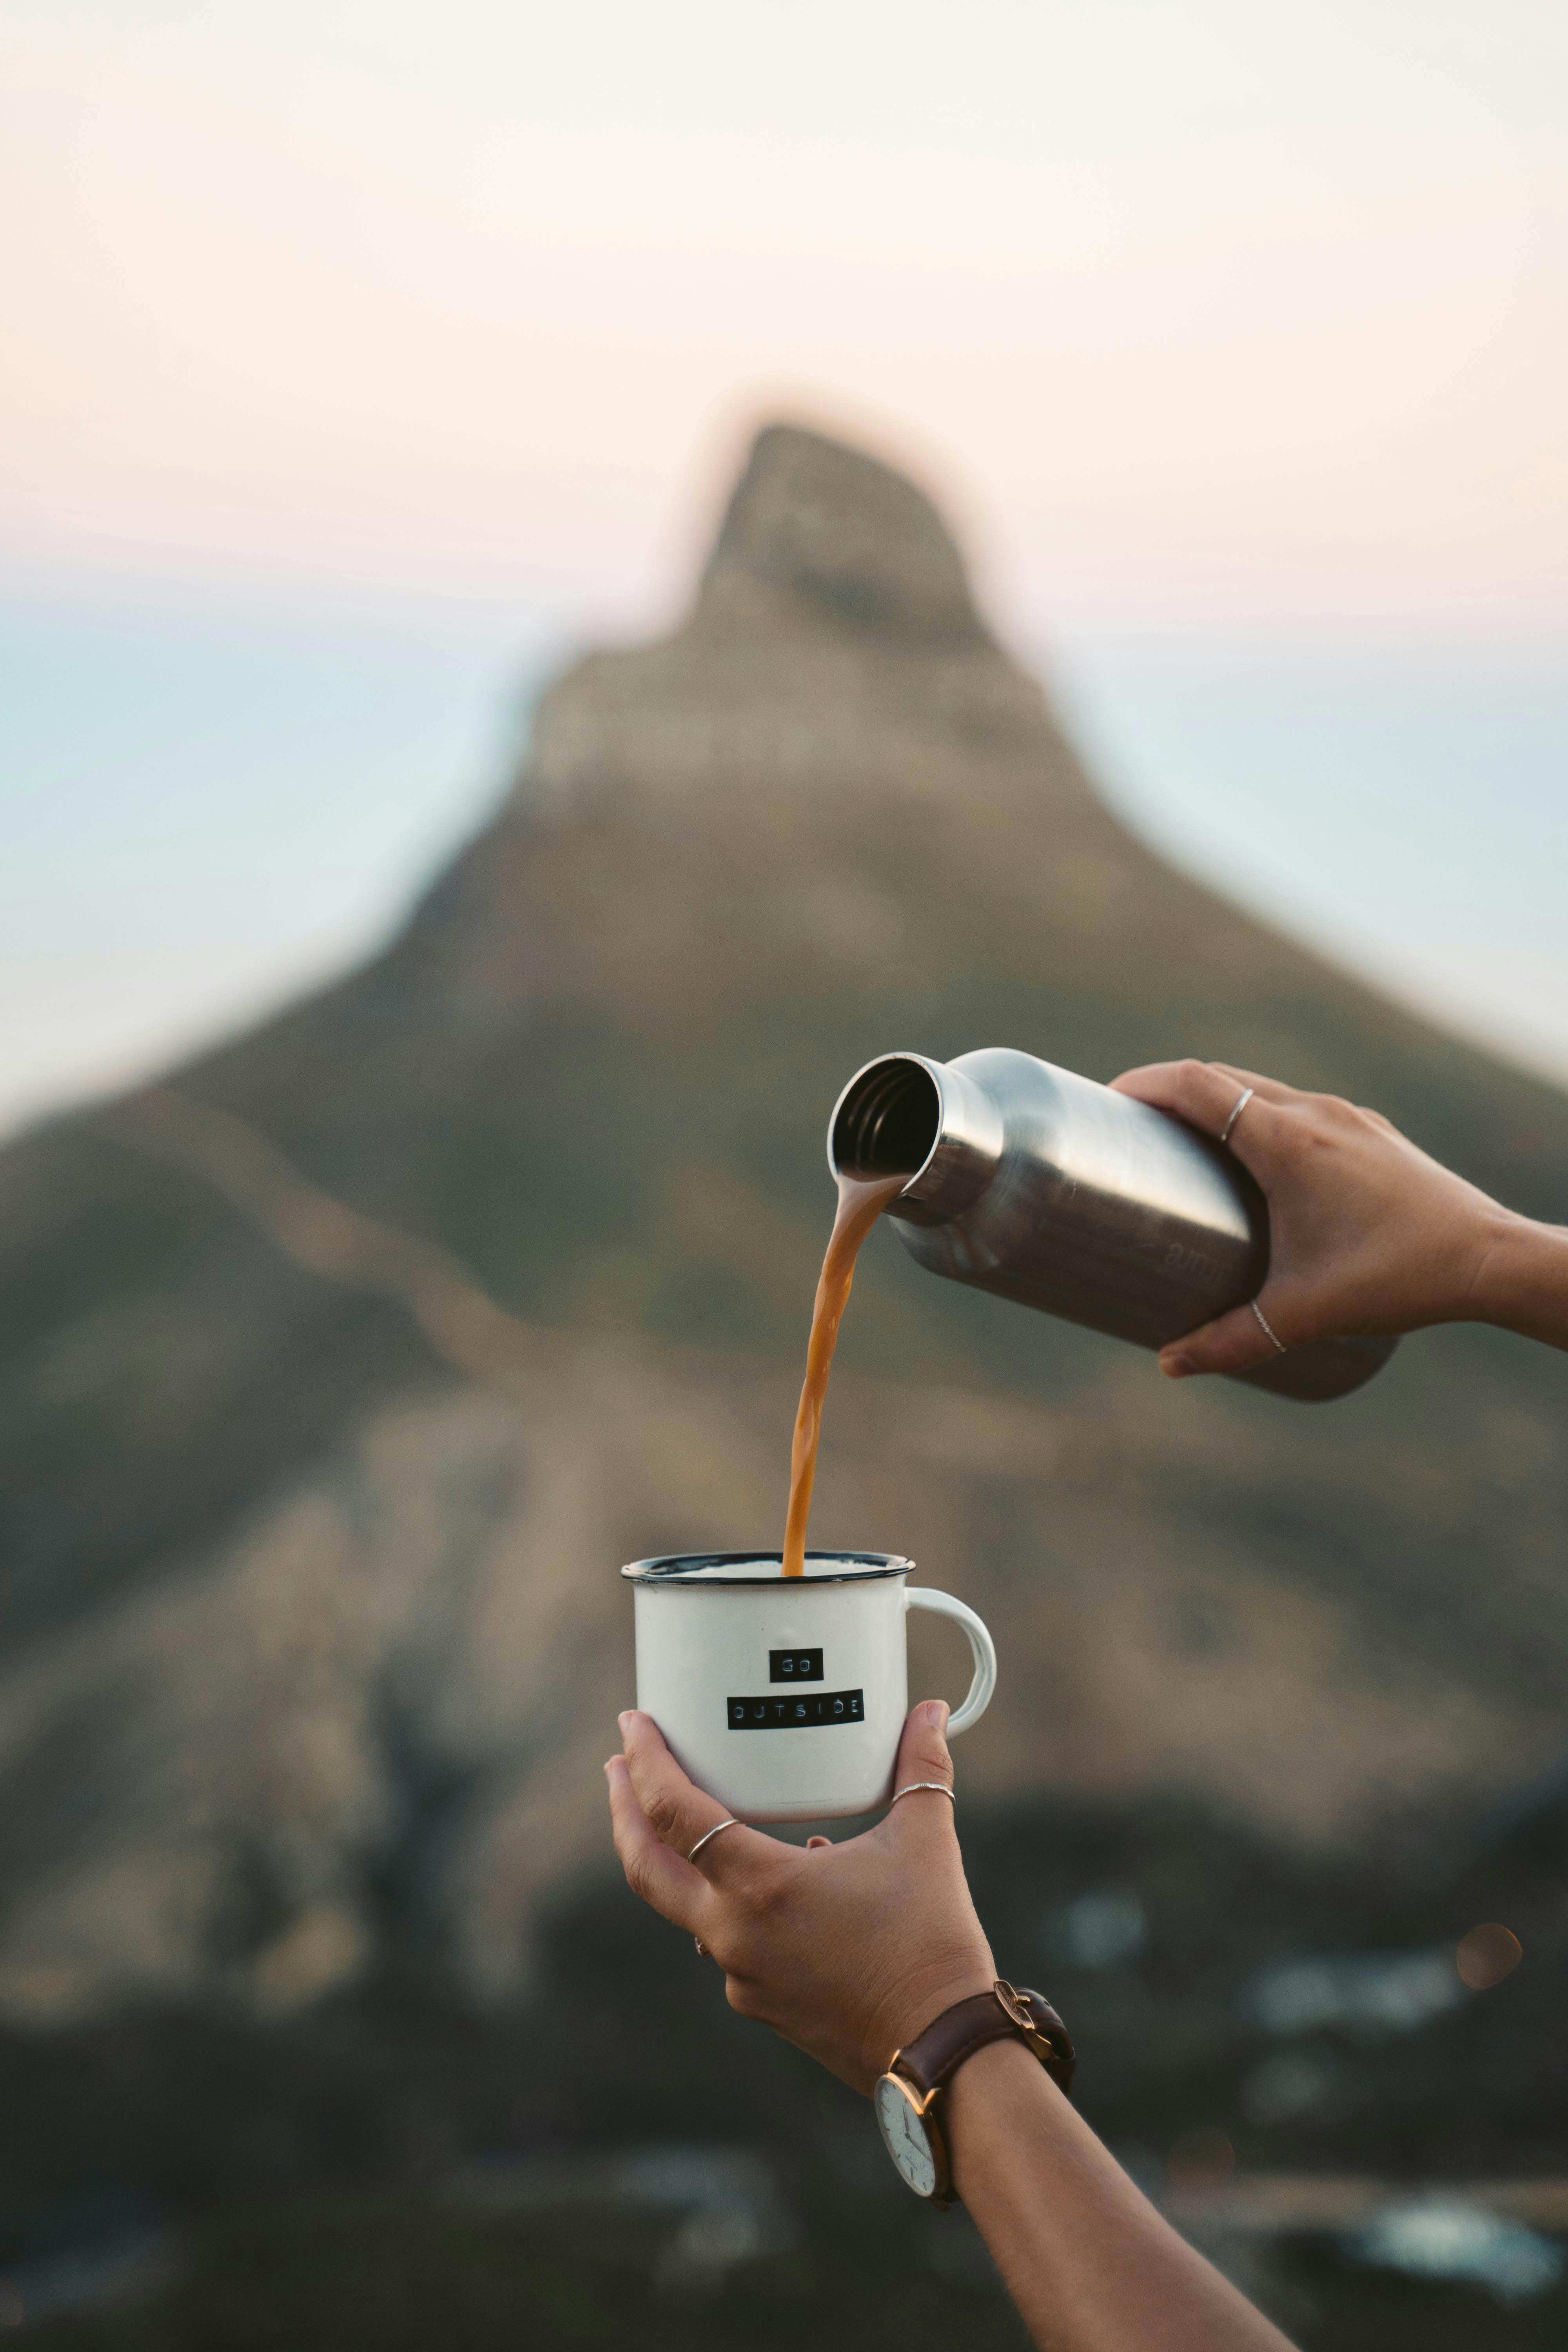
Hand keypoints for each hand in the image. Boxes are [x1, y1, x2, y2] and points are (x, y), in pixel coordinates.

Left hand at [605, 1702, 994, 2092]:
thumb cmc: (931, 1945)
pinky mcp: (759, 2002)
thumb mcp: (925, 1842)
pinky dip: (734, 1901)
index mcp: (758, 1885)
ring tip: (705, 1815)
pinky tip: (777, 1880)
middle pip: (645, 1866)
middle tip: (618, 1765)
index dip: (646, 1761)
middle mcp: (732, 1933)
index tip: (634, 1724)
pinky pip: (728, 1940)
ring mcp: (740, 1974)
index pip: (672, 1812)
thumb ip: (921, 1769)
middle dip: (624, 1809)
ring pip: (685, 1905)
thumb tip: (931, 1712)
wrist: (940, 2053)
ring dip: (678, 1859)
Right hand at [1109, 1058, 1517, 1378]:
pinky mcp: (1368, 1131)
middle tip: (1128, 1124)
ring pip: (1262, 1087)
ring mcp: (1347, 1117)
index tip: (1108, 1100)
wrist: (1489, 1258)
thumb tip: (1169, 1364)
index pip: (1199, 1084)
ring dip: (1216, 1101)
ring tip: (1181, 1138)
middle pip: (1222, 1077)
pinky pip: (1296, 1105)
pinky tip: (1254, 1156)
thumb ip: (1230, 1341)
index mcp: (1288, 1142)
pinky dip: (1257, 1114)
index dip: (1146, 1083)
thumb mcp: (1302, 1314)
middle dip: (1168, 1091)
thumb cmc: (1396, 1277)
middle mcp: (1315, 1113)